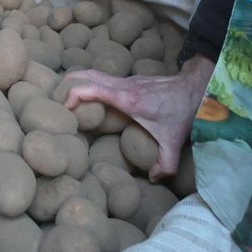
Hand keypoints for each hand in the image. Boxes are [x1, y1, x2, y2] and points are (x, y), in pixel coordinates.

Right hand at [62, 55, 213, 181]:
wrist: (197, 86)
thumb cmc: (182, 111)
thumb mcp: (174, 141)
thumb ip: (165, 164)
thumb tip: (152, 179)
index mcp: (126, 98)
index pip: (89, 88)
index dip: (71, 96)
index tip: (63, 110)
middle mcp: (122, 85)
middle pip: (84, 74)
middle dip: (65, 85)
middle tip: (54, 102)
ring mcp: (125, 80)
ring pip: (92, 73)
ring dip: (76, 83)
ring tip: (65, 101)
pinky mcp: (129, 81)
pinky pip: (102, 78)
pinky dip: (89, 84)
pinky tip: (90, 102)